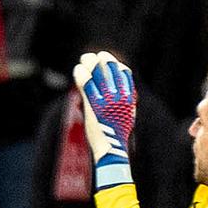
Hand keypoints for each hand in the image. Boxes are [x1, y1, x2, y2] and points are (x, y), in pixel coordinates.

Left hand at [72, 51, 135, 188]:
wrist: (112, 151)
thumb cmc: (116, 137)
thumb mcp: (126, 117)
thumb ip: (124, 104)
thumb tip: (122, 94)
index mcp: (129, 99)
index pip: (126, 74)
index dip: (117, 65)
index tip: (109, 60)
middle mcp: (120, 97)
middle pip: (112, 70)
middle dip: (102, 60)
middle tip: (92, 56)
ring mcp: (108, 101)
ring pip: (98, 74)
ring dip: (90, 64)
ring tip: (84, 59)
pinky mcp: (95, 106)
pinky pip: (87, 85)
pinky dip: (82, 75)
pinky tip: (78, 69)